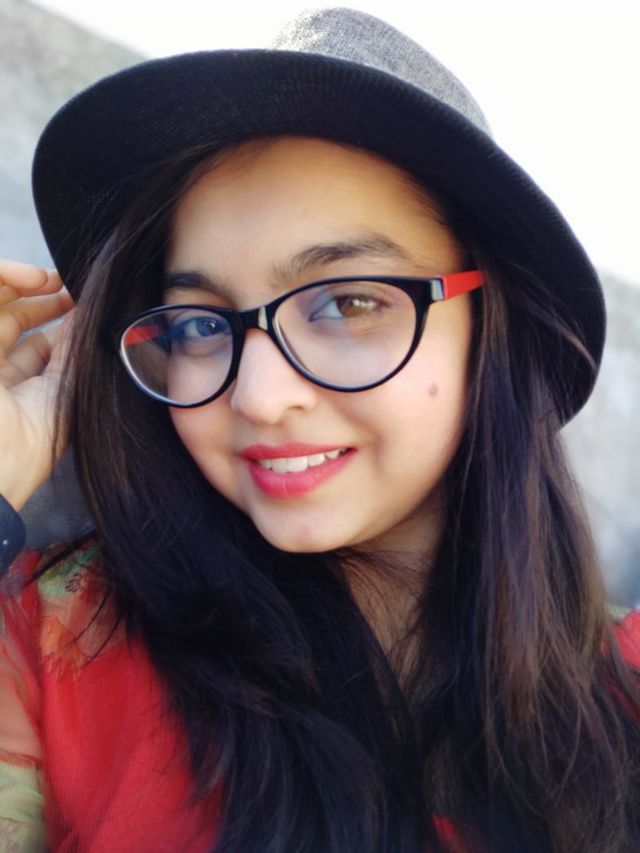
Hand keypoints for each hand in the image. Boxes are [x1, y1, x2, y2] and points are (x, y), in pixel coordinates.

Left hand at [0, 259, 74, 510]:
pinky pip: (62, 365)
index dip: (11, 280)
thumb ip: (3, 298)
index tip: (35, 275)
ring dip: (59, 316)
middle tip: (62, 282)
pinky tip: (85, 322)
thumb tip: (34, 278)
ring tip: (79, 298)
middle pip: (11, 318)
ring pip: (39, 341)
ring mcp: (18, 387)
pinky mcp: (47, 404)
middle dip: (37, 295)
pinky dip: (73, 342)